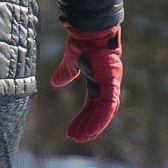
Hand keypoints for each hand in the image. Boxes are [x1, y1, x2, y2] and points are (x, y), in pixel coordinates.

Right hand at [49, 24, 122, 142]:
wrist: (90, 28)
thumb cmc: (83, 39)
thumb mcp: (71, 60)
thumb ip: (66, 72)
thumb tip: (56, 83)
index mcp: (99, 79)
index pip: (94, 103)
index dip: (85, 116)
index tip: (73, 129)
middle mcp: (107, 84)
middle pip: (99, 110)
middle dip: (88, 125)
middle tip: (77, 138)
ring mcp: (111, 84)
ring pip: (104, 112)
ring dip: (93, 126)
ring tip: (81, 138)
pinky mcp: (111, 83)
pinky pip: (107, 107)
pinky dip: (99, 120)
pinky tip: (91, 131)